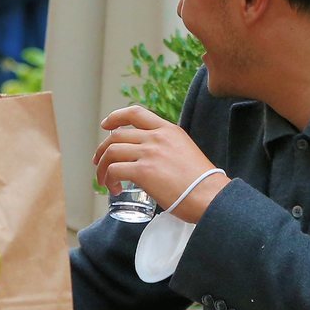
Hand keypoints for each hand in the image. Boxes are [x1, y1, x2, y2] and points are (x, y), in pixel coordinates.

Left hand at [94, 105, 229, 222]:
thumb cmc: (202, 183)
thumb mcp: (185, 152)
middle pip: (117, 135)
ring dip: (102, 167)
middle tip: (99, 162)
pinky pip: (114, 170)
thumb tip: (154, 160)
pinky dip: (109, 180)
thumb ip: (168, 149)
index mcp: (168, 130)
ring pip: (111, 152)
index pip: (136, 113)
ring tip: (104, 181)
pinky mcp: (143, 171)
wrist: (211, 196)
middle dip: (102, 149)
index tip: (106, 126)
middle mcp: (157, 137)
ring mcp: (149, 153)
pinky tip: (114, 189)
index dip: (116, 117)